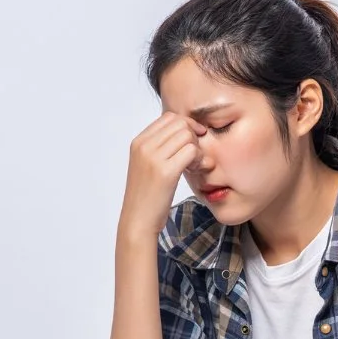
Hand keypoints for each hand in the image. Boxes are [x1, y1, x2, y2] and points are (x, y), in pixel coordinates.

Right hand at [118, 109, 207, 237]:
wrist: (138, 220)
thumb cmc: (147, 196)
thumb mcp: (148, 166)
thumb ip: (161, 148)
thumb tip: (186, 132)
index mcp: (138, 142)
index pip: (169, 118)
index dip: (187, 126)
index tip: (194, 141)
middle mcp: (144, 146)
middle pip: (180, 123)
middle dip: (194, 136)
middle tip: (195, 156)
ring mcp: (153, 158)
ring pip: (187, 135)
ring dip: (198, 148)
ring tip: (195, 165)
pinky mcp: (165, 172)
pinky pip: (192, 151)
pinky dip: (200, 159)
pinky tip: (196, 170)